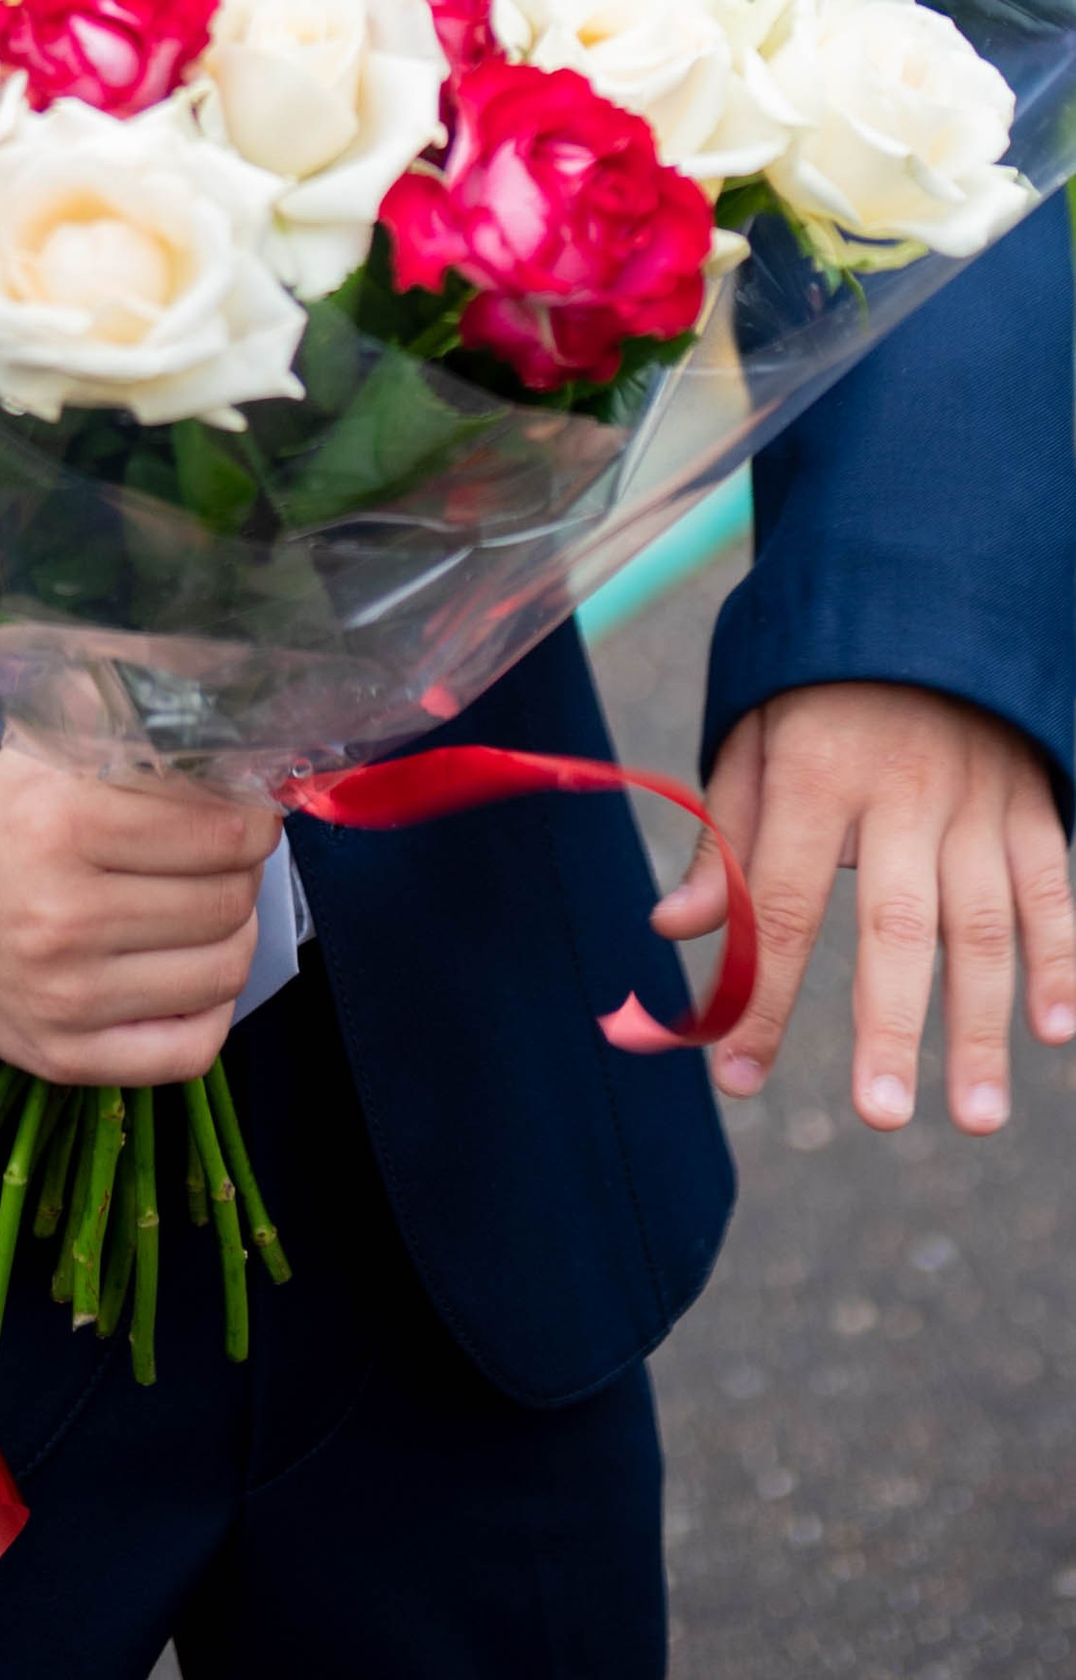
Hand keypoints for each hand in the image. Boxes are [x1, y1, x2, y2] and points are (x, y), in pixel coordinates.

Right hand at [0, 746, 275, 1084]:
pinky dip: (212, 1011)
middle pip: (227, 900)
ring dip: (235, 936)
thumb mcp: (47, 749)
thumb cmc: (0, 825)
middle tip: (226, 858)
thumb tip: (221, 716)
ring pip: (224, 972)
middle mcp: (61, 916)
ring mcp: (65, 997)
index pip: (219, 831)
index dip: (252, 819)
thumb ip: (125, 714)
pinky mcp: (66, 1057)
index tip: (246, 813)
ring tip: (209, 909)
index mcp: (59, 823)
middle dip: (244, 873)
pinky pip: (193, 1050)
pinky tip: (189, 974)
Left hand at [654, 683, 1075, 1133]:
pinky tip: (1058, 1033)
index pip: (785, 904)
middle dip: (889, 1027)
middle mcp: (900, 793)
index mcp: (815, 775)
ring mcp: (975, 800)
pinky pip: (1050, 889)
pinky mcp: (1031, 804)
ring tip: (974, 1116)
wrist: (923, 597)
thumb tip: (677, 931)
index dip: (763, 995)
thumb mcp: (754, 737)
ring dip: (981, 1026)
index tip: (737, 1075)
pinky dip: (1062, 961)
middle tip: (879, 1117)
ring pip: (982, 924)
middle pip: (895, 924)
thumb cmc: (820, 687)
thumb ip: (727, 839)